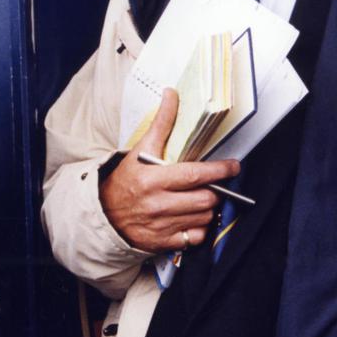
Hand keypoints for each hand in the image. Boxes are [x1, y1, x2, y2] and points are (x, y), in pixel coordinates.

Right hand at [101, 88, 239, 253]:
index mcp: (153, 179)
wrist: (103, 214)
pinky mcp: (163, 243)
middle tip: (213, 185)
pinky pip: (196, 238)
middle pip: (205, 199)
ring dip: (208, 208)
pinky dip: (200, 228)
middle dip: (215, 191)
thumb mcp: (140, 150)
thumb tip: (171, 94)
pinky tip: (192, 218)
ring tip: (201, 199)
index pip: (196, 175)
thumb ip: (161, 123)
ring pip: (204, 218)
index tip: (233, 167)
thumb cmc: (126, 179)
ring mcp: (162, 226)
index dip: (220, 171)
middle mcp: (158, 204)